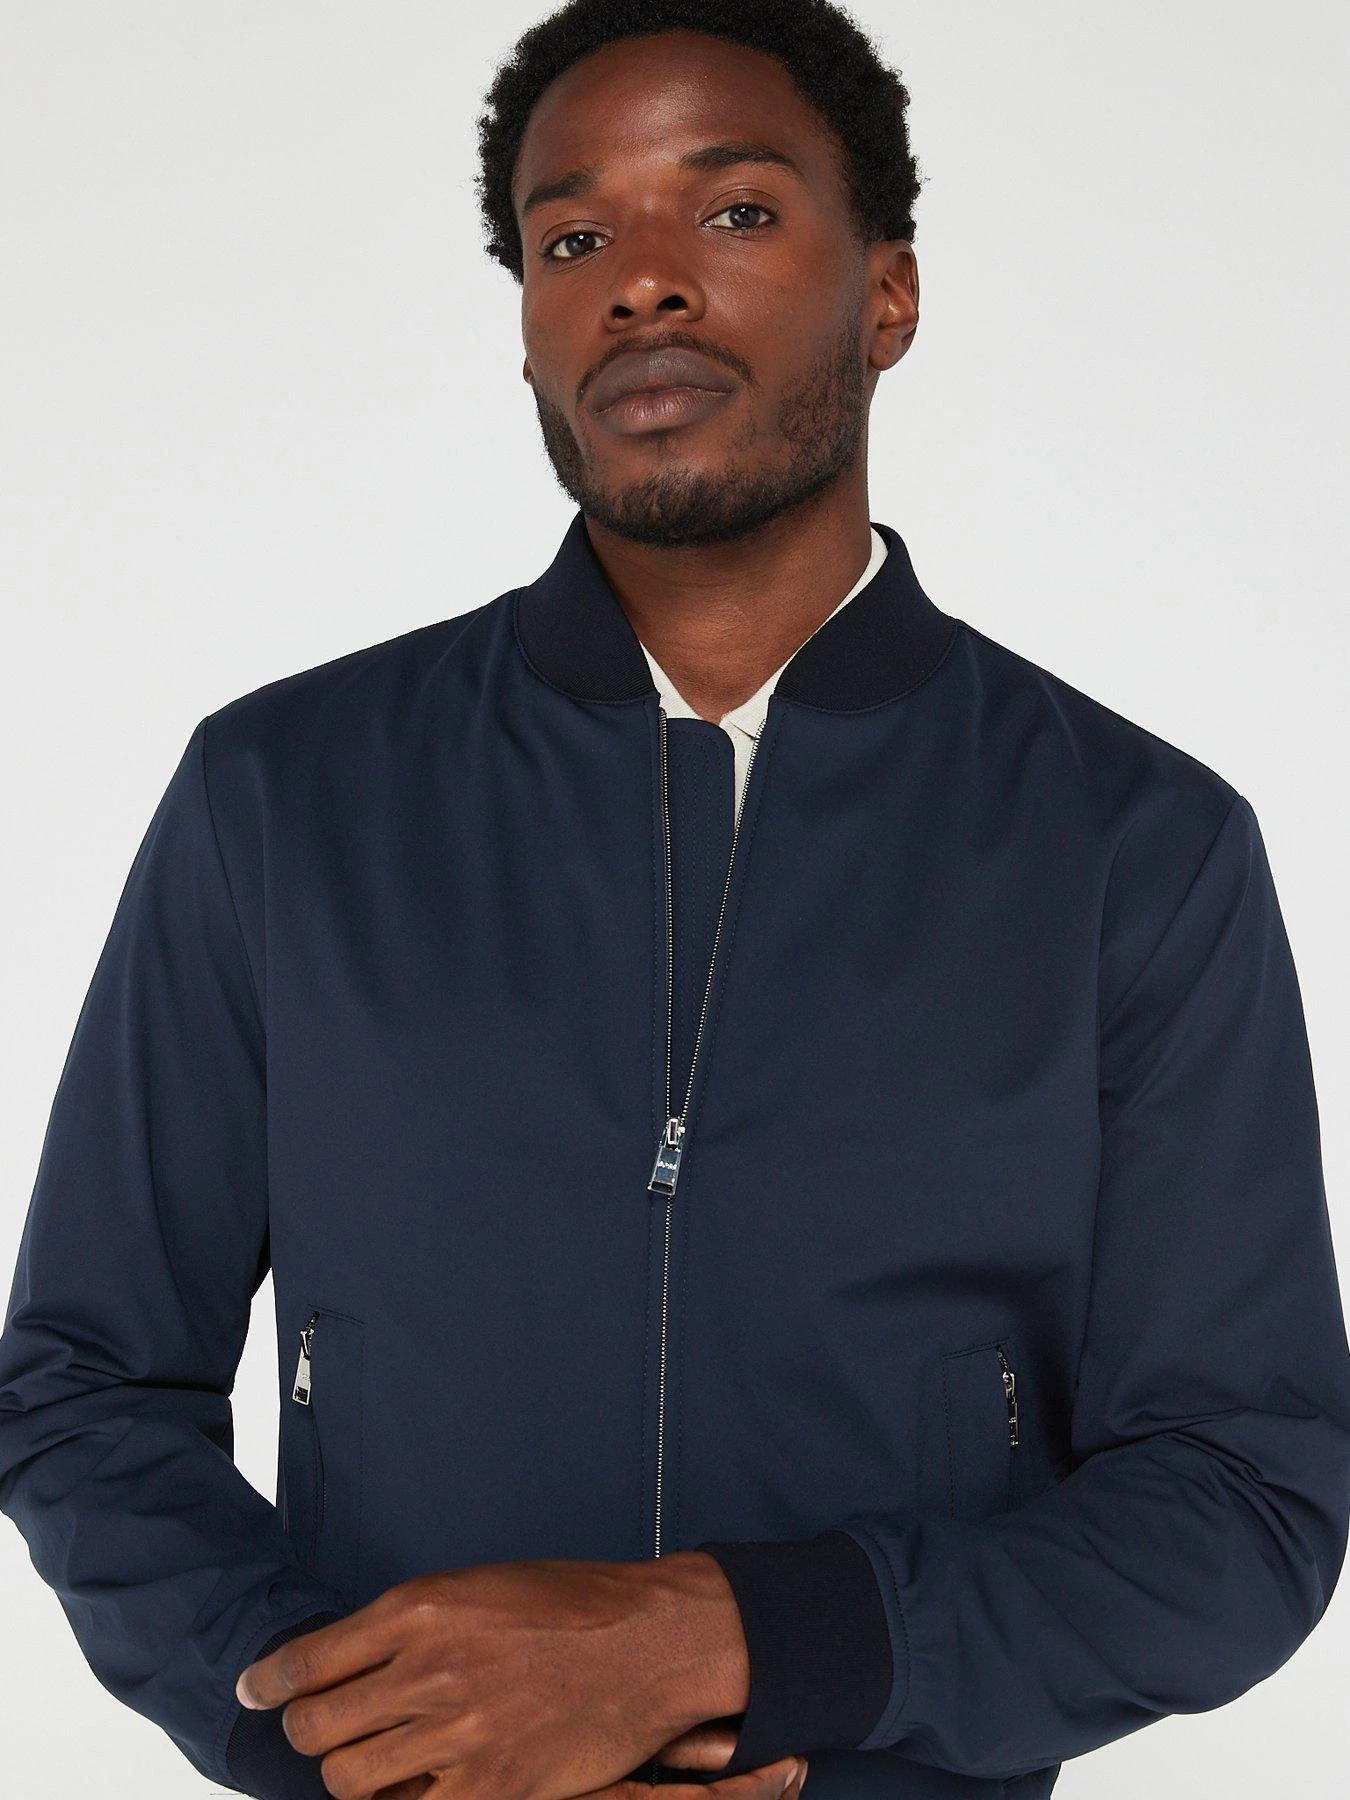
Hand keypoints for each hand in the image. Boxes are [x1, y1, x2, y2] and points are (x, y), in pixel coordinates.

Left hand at [233, 1557, 748, 1799]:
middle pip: (314, 1729)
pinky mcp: (489, 1789)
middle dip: (308, 1733)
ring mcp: (457, 1734)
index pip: (307, 1661)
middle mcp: (429, 1669)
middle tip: (327, 1729)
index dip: (268, 1684)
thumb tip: (345, 1663)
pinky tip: (417, 1786)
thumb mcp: (478, 1587)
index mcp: (422, 1607)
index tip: (255, 1693)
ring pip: (348, 1781)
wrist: (650, 1643)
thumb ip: (409, 1624)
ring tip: (377, 1758)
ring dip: (352, 1773)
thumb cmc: (570, 1606)